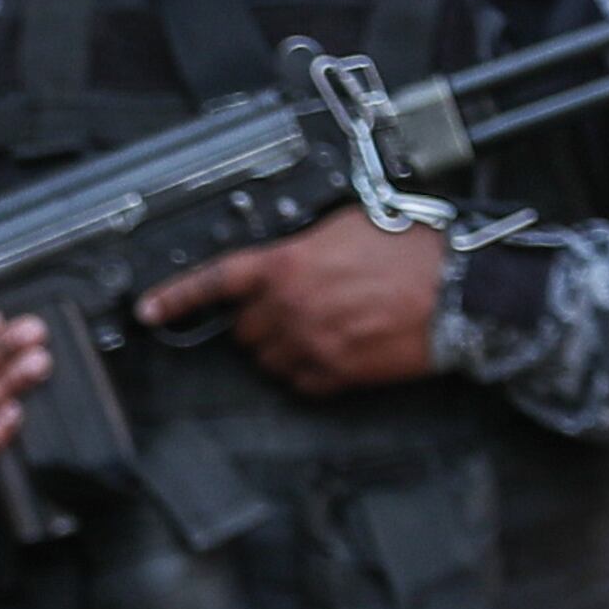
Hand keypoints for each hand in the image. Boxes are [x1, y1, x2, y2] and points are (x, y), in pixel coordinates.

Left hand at [133, 206, 446, 396]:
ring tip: (318, 327)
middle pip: (243, 329)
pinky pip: (301, 383)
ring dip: (282, 347)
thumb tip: (291, 255)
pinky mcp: (337, 376)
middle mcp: (290, 308)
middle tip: (293, 305)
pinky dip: (309, 371)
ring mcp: (311, 346)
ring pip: (268, 359)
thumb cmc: (415, 250)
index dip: (175, 298)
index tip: (150, 310)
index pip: (214, 282)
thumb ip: (304, 244)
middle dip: (260, 319)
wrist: (458, 289)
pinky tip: (334, 351)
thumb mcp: (348, 224)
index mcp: (286, 265)